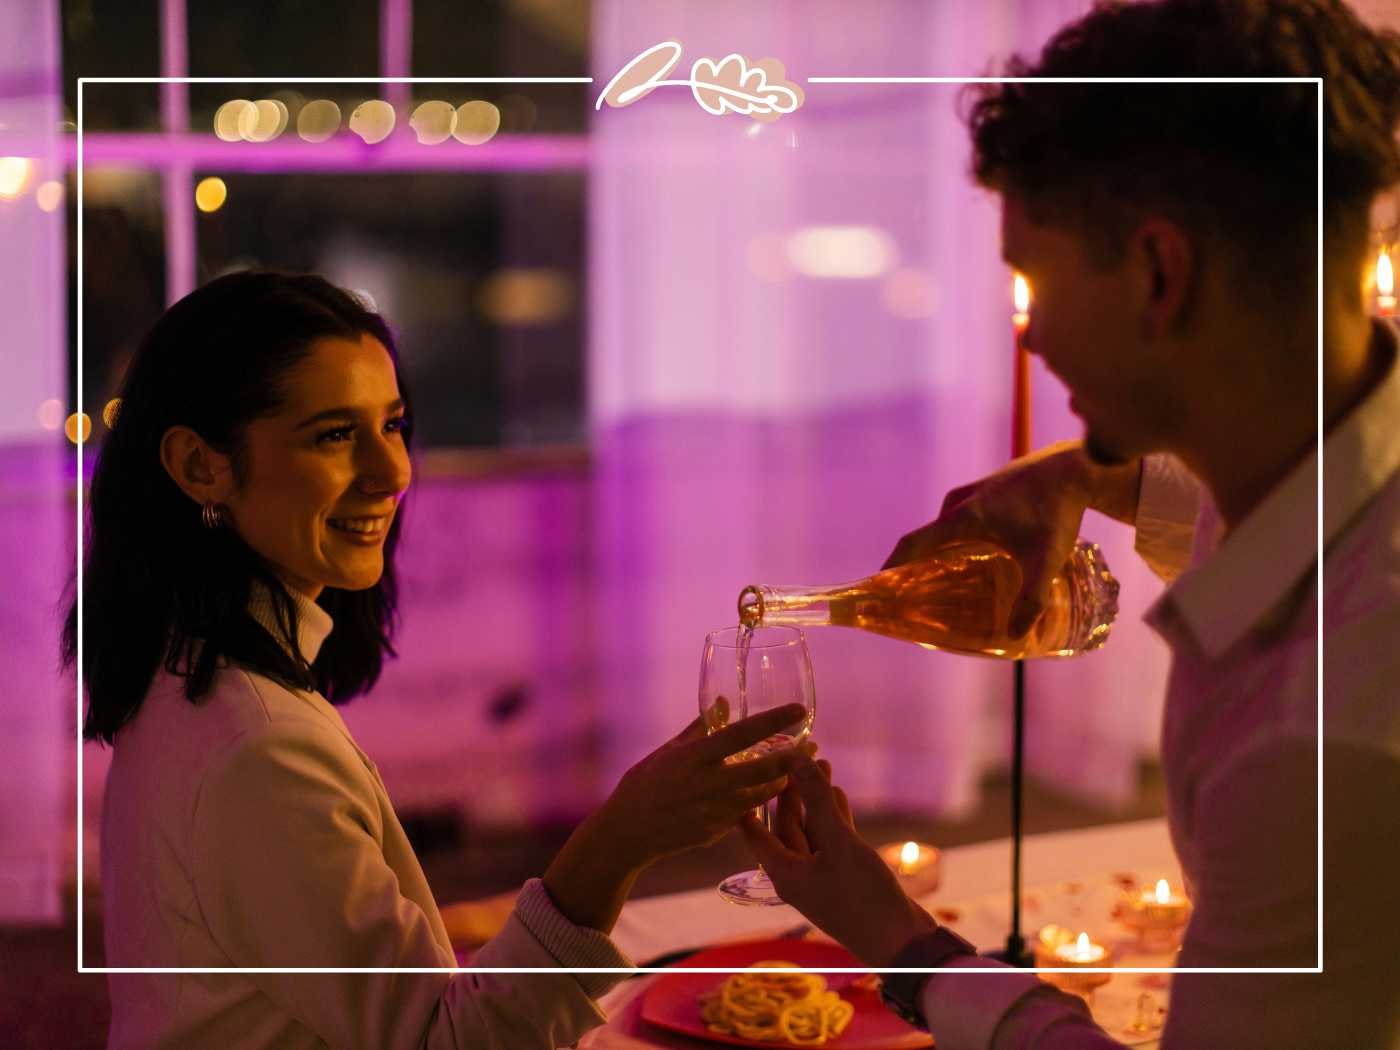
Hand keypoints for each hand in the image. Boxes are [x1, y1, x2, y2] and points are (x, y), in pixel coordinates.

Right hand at [543, 704, 815, 931]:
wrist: (628, 833)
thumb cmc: (644, 783)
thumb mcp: (669, 750)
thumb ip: (700, 726)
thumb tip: (724, 701)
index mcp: (695, 757)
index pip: (744, 734)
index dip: (775, 721)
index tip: (800, 710)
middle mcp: (709, 784)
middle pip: (764, 769)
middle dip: (794, 757)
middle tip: (813, 746)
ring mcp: (715, 811)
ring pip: (762, 794)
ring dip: (784, 780)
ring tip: (798, 768)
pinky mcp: (718, 831)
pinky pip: (747, 813)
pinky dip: (762, 800)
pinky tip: (772, 791)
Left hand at [741, 759, 938, 966]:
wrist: (902, 943)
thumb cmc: (864, 897)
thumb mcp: (840, 844)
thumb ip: (818, 802)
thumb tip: (797, 760)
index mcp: (783, 871)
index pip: (752, 828)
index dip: (749, 797)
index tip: (746, 767)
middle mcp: (796, 874)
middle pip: (785, 825)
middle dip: (793, 790)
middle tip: (799, 755)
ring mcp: (820, 876)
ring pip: (811, 830)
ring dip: (815, 800)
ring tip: (822, 765)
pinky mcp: (843, 876)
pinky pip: (830, 841)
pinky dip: (833, 817)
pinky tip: (838, 793)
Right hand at [882, 440, 1136, 636]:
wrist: (1075, 468)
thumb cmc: (1057, 513)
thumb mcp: (1046, 561)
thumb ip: (1031, 599)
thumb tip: (1014, 635)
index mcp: (963, 518)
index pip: (913, 542)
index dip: (892, 564)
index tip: (879, 586)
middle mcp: (959, 503)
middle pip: (927, 539)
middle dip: (917, 566)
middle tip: (917, 595)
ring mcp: (971, 493)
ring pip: (945, 529)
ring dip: (940, 552)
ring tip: (947, 581)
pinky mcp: (985, 490)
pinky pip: (958, 519)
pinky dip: (956, 540)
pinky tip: (974, 557)